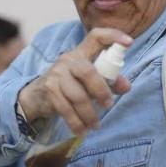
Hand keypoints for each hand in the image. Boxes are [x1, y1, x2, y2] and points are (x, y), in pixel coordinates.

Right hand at [17, 28, 132, 136]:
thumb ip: (109, 81)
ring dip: (89, 114)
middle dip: (101, 91)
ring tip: (95, 125)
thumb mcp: (88, 80)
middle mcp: (68, 59)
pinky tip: (83, 130)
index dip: (113, 36)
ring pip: (78, 96)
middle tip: (109, 105)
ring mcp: (56, 74)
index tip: (129, 42)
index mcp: (82, 52)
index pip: (96, 36)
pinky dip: (76, 123)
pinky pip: (66, 109)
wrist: (37, 95)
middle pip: (88, 72)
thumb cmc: (70, 84)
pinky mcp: (49, 89)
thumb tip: (127, 87)